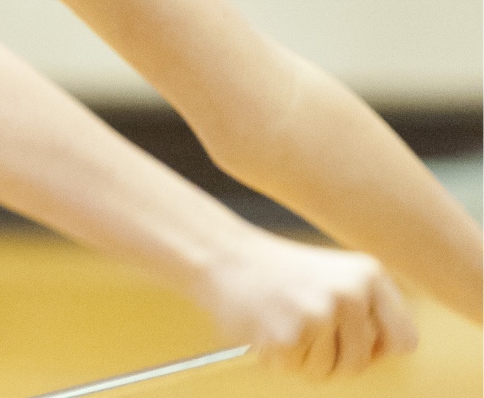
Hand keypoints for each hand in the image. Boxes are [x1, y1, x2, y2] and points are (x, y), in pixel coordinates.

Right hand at [200, 231, 418, 379]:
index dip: (377, 347)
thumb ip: (368, 308)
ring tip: (283, 322)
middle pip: (361, 362)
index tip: (350, 335)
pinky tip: (267, 326)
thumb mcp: (334, 274)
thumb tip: (387, 353)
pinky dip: (279, 357)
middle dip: (332, 356)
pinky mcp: (289, 336)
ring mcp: (319, 315)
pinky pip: (296, 370)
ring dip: (303, 357)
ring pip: (330, 371)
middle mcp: (350, 293)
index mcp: (369, 275)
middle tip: (303, 325)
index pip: (403, 340)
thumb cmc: (277, 271)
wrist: (222, 255)